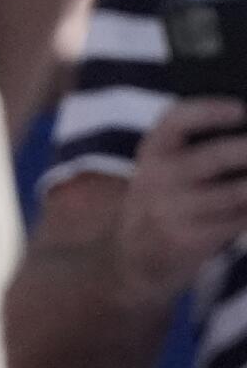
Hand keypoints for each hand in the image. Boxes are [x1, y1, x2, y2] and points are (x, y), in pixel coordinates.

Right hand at [116, 97, 246, 307]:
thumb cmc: (163, 202)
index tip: (240, 109)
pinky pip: (238, 221)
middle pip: (216, 157)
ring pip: (237, 193)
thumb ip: (198, 150)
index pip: (176, 120)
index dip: (209, 111)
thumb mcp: (162, 168)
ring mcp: (172, 211)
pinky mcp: (189, 240)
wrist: (131, 257)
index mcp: (153, 151)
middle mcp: (157, 177)